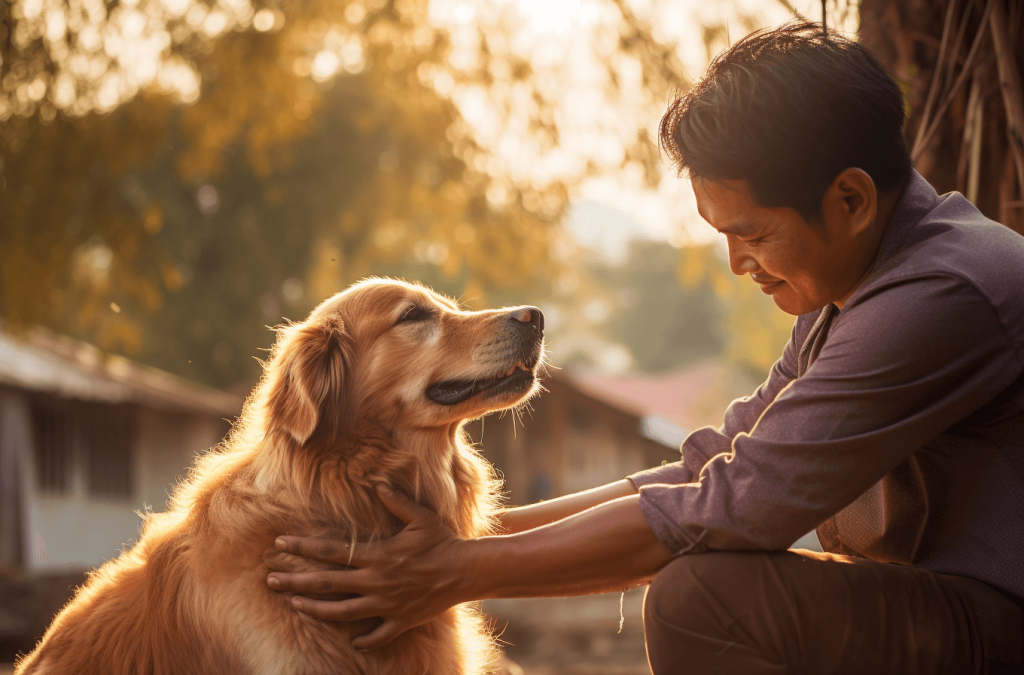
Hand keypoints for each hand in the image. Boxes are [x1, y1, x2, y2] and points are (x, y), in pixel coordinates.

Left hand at [266, 484, 470, 649]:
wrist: (466, 572)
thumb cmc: (442, 541)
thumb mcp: (420, 517)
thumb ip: (396, 502)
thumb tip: (378, 484)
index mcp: (377, 556)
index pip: (330, 552)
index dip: (302, 547)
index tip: (279, 543)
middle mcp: (375, 582)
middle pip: (326, 584)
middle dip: (295, 581)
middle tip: (269, 581)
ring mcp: (386, 604)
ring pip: (342, 612)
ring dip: (315, 609)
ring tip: (295, 605)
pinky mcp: (401, 621)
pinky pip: (377, 635)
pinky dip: (364, 640)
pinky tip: (353, 642)